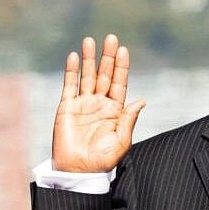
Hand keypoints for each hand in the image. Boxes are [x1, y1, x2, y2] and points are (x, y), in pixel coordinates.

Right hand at [51, 34, 144, 172]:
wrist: (78, 171)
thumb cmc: (102, 161)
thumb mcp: (121, 141)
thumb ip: (129, 119)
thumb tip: (142, 100)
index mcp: (115, 111)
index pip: (119, 83)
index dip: (121, 66)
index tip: (123, 50)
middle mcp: (99, 104)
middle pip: (104, 74)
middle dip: (107, 57)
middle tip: (110, 38)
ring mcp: (83, 104)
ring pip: (87, 76)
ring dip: (89, 59)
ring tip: (90, 40)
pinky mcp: (67, 108)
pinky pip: (70, 86)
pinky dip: (71, 71)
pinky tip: (74, 56)